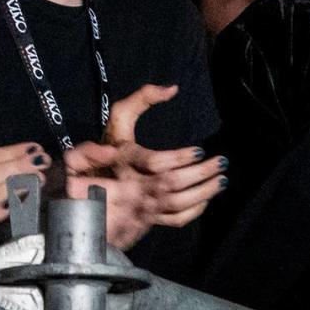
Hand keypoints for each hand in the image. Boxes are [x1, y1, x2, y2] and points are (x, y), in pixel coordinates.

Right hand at [65, 83, 226, 248]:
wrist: (88, 184)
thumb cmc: (111, 145)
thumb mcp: (119, 117)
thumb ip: (142, 98)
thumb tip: (172, 89)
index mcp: (125, 159)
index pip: (156, 162)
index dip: (180, 157)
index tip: (200, 149)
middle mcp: (132, 184)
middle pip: (171, 184)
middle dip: (200, 174)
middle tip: (222, 163)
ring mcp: (140, 205)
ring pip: (176, 205)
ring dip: (203, 193)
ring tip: (221, 180)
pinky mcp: (147, 218)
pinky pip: (175, 220)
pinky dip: (194, 211)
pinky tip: (206, 199)